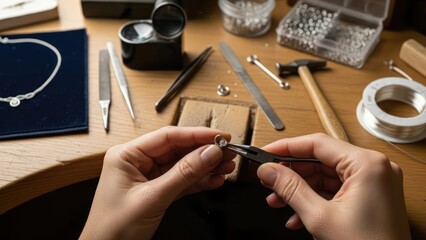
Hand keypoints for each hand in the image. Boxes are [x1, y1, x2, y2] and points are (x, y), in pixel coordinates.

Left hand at [80, 126, 235, 239]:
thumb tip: (209, 153)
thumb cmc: (114, 227)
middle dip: (204, 151)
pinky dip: (199, 181)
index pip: (168, 136)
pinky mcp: (157, 190)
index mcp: (128, 154)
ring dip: (205, 166)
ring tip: (227, 167)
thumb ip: (183, 174)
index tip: (219, 136)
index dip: (196, 135)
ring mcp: (148, 176)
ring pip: (182, 165)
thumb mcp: (152, 197)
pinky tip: (215, 179)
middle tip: (228, 152)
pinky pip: (182, 181)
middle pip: (178, 149)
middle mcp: (138, 161)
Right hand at [257, 133, 410, 239]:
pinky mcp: (369, 197)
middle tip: (269, 179)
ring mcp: (373, 183)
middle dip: (291, 173)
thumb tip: (268, 170)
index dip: (286, 147)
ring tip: (278, 199)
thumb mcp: (319, 217)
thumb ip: (290, 188)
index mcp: (367, 165)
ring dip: (299, 189)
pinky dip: (314, 199)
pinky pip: (335, 190)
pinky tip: (296, 215)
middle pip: (320, 160)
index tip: (266, 153)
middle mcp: (373, 168)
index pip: (317, 144)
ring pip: (325, 176)